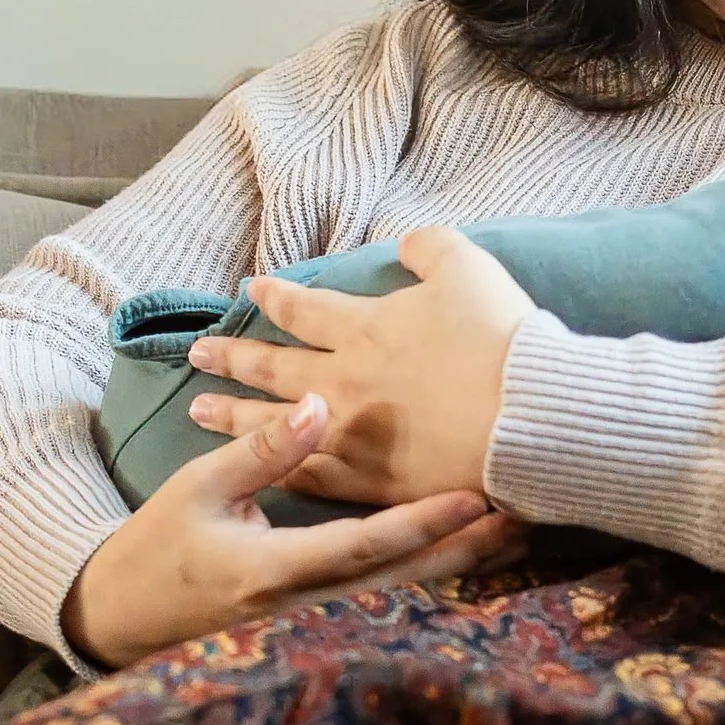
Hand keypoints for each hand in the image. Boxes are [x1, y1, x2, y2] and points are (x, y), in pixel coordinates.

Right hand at [61, 391, 521, 670]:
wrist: (129, 614)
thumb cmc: (161, 545)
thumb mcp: (199, 489)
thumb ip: (262, 452)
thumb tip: (319, 405)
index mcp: (277, 571)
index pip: (366, 546)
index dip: (424, 523)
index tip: (476, 498)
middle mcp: (309, 601)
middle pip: (405, 577)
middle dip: (468, 548)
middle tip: (527, 515)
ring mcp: (318, 614)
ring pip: (405, 586)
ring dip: (461, 559)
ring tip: (517, 528)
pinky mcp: (322, 611)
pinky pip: (389, 587)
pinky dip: (432, 565)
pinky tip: (471, 548)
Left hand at [184, 228, 533, 506]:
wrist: (527, 417)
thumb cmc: (500, 339)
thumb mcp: (469, 269)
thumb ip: (431, 248)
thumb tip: (404, 243)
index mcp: (364, 328)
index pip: (303, 310)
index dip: (275, 298)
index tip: (251, 291)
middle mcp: (343, 380)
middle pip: (273, 368)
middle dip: (232, 358)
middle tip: (197, 355)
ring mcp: (350, 435)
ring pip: (274, 424)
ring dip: (233, 416)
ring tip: (198, 411)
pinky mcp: (370, 482)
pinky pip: (311, 475)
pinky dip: (281, 468)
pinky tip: (262, 467)